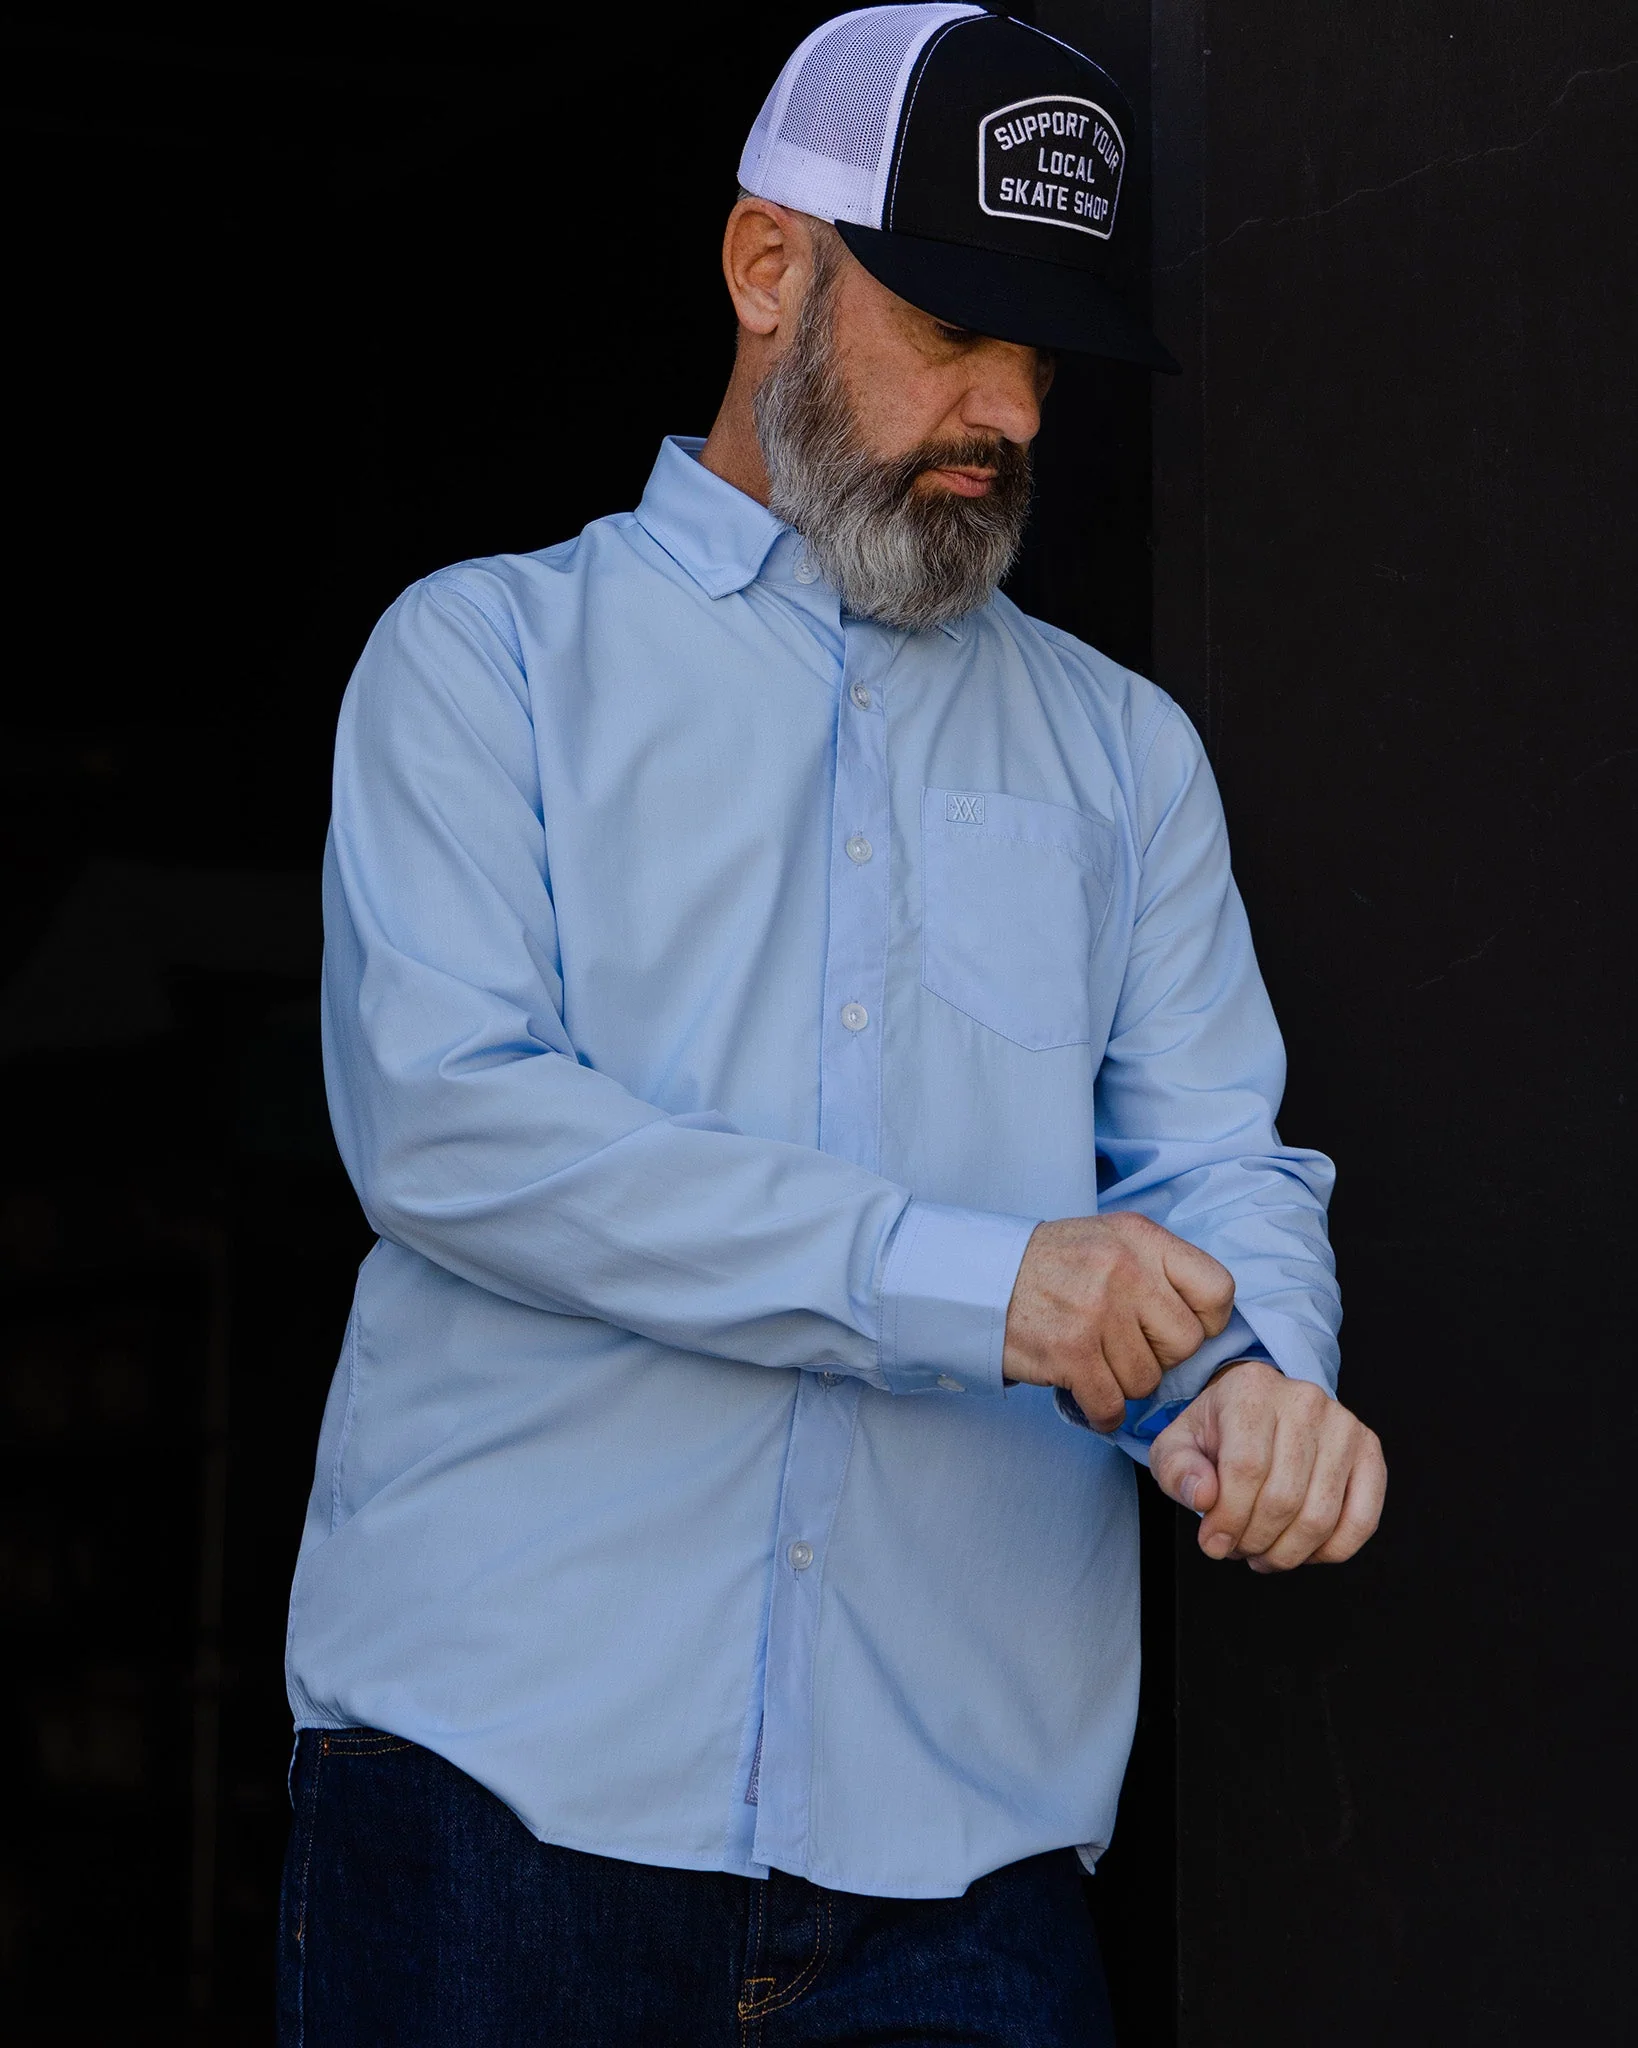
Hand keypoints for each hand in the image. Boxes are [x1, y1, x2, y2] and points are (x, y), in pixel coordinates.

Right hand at [1002, 1214, 1235, 1430]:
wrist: (979, 1278)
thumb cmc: (1051, 1265)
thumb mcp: (1110, 1238)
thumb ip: (1158, 1267)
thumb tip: (1205, 1320)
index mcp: (1142, 1239)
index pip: (1217, 1290)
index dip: (1206, 1321)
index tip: (1178, 1327)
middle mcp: (1124, 1270)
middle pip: (1184, 1344)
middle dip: (1159, 1357)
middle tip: (1127, 1348)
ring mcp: (1096, 1311)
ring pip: (1147, 1380)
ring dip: (1124, 1383)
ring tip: (1098, 1363)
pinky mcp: (1069, 1351)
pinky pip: (1111, 1404)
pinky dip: (1103, 1412)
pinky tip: (1091, 1399)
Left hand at [1149, 1360, 1385, 1570]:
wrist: (1257, 1411)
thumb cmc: (1217, 1433)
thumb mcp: (1177, 1445)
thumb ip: (1178, 1471)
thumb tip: (1204, 1498)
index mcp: (1252, 1390)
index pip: (1245, 1468)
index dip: (1228, 1518)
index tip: (1213, 1543)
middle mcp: (1304, 1400)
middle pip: (1283, 1497)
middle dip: (1255, 1540)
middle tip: (1238, 1549)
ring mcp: (1343, 1424)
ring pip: (1320, 1516)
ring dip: (1288, 1552)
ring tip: (1264, 1553)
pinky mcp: (1369, 1450)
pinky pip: (1362, 1520)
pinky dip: (1330, 1551)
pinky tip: (1302, 1551)